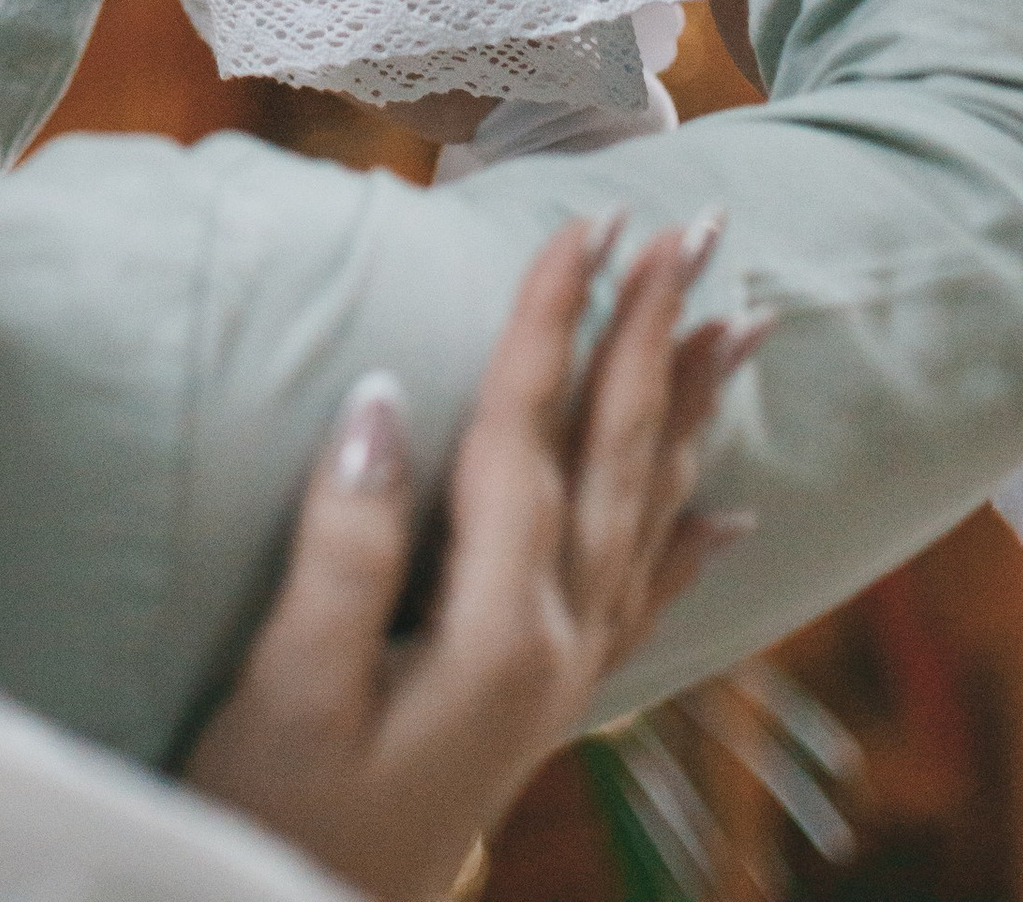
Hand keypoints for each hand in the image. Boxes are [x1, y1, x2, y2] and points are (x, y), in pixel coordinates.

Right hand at [185, 217, 763, 901]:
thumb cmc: (278, 806)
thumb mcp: (289, 683)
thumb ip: (345, 543)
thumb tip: (379, 397)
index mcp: (497, 626)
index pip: (528, 432)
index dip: (554, 317)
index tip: (590, 217)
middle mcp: (556, 642)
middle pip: (615, 454)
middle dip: (657, 332)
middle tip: (701, 226)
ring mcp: (563, 674)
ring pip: (647, 509)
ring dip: (689, 405)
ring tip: (743, 320)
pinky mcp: (547, 701)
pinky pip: (643, 595)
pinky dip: (688, 539)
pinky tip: (729, 509)